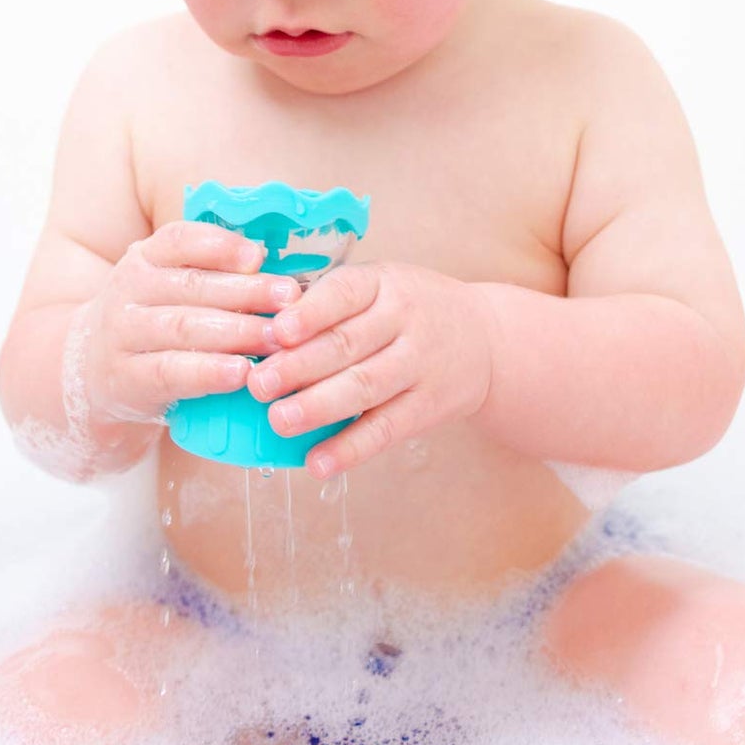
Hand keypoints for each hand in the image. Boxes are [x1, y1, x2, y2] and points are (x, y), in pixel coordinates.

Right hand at [79, 221, 302, 425]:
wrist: (89, 368)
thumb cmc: (153, 320)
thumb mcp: (169, 285)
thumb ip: (211, 272)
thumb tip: (270, 264)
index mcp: (145, 257)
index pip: (180, 240)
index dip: (220, 246)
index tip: (259, 256)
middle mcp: (128, 289)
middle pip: (192, 286)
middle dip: (247, 292)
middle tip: (289, 299)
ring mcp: (123, 333)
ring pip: (185, 327)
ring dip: (237, 333)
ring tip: (276, 338)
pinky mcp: (125, 377)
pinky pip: (170, 372)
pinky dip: (208, 372)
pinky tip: (241, 373)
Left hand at [243, 261, 495, 477]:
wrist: (486, 339)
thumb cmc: (410, 310)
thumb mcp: (379, 286)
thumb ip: (328, 302)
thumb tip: (261, 325)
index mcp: (383, 282)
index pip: (344, 293)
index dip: (309, 313)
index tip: (276, 331)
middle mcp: (405, 320)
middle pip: (348, 344)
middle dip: (299, 366)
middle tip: (259, 385)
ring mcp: (420, 365)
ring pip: (366, 387)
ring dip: (318, 407)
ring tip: (279, 420)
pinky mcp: (428, 406)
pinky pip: (386, 429)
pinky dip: (350, 448)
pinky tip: (317, 462)